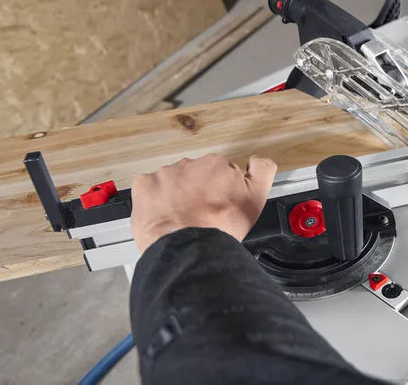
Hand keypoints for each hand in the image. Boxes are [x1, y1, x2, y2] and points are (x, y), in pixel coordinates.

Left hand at [131, 153, 277, 252]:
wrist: (188, 247)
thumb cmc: (220, 227)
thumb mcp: (256, 198)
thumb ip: (262, 171)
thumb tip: (259, 160)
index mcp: (216, 164)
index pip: (220, 174)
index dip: (220, 191)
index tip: (219, 205)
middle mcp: (190, 164)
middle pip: (195, 176)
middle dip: (197, 191)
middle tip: (200, 214)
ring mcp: (165, 174)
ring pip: (172, 182)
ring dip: (176, 196)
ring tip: (181, 219)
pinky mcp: (145, 186)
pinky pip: (148, 187)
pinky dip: (154, 200)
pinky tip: (163, 215)